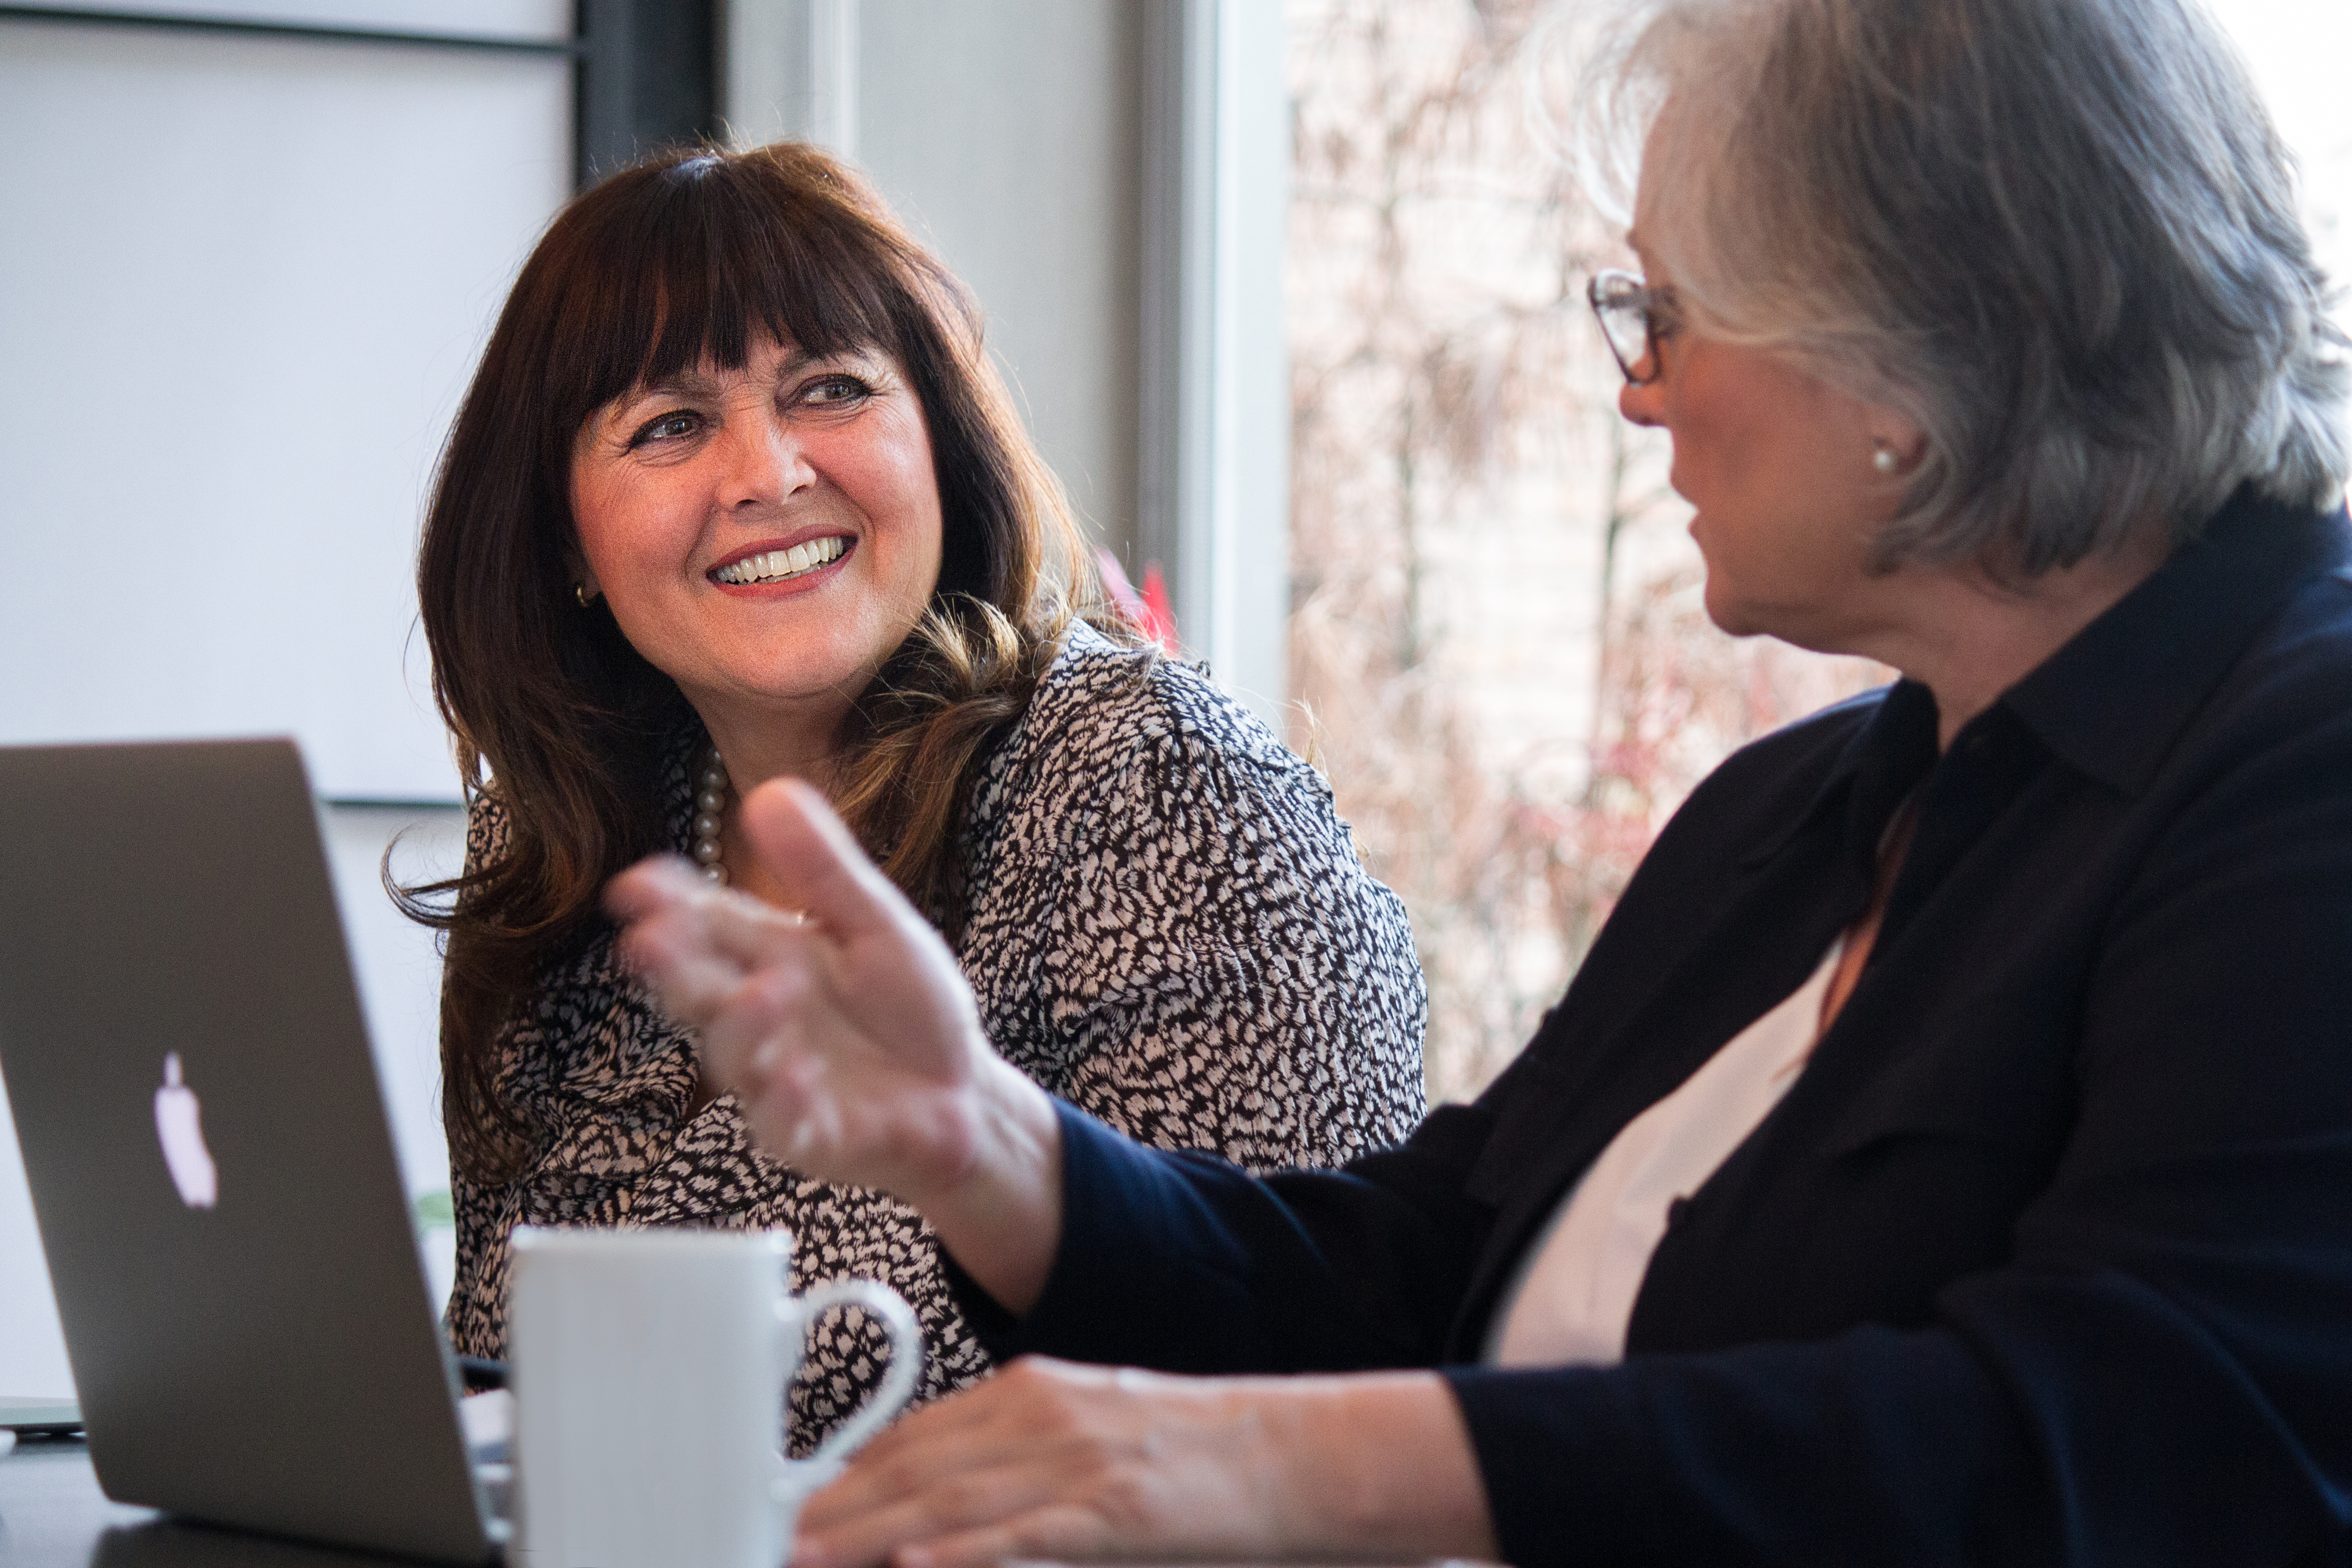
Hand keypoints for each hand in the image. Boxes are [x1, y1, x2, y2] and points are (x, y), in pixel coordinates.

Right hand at [608, 778, 1063, 1310]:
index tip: (636, 885)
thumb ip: (824, 869)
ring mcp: (779, 1080)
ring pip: (736, 1056)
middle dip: (674, 966)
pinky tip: (797, 1075)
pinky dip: (787, 1101)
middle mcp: (761, 1017)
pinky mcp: (812, 1135)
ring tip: (762, 992)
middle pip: (700, 990)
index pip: (706, 924)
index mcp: (771, 957)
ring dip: (742, 1026)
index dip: (666, 905)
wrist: (966, 1097)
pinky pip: (786, 1123)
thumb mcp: (877, 926)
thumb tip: (767, 790)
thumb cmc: (913, 1010)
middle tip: (651, 940)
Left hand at [794, 1357, 1497, 1567]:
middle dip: (834, 1515)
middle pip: (915, 1471)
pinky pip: (1019, 1537)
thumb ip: (1018, 1460)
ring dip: (866, 1539)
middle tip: (771, 1542)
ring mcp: (1077, 1462)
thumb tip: (940, 1505)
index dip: (846, 1480)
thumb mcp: (1096, 1437)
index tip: (792, 1512)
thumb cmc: (1197, 1456)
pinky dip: (960, 1555)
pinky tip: (908, 1567)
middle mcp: (1043, 1416)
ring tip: (802, 1557)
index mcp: (1034, 1391)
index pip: (915, 1438)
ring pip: (948, 1504)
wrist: (1298, 1453)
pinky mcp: (1115, 1513)